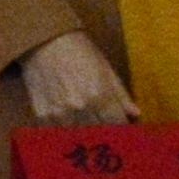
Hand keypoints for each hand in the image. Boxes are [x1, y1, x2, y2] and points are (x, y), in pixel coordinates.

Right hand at [10, 30, 136, 125]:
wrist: (44, 42)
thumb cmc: (79, 51)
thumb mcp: (105, 67)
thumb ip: (120, 93)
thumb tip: (135, 114)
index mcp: (100, 95)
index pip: (117, 124)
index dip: (122, 129)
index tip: (124, 131)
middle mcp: (81, 108)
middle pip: (99, 134)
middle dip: (105, 135)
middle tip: (107, 134)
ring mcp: (60, 114)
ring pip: (78, 137)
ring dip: (85, 136)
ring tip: (88, 133)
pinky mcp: (43, 116)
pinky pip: (58, 134)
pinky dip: (65, 132)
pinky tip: (68, 126)